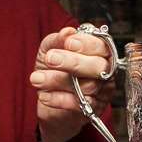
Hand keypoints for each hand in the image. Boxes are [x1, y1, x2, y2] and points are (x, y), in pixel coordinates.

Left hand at [29, 26, 116, 141]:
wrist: (48, 98)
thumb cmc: (53, 70)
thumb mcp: (49, 50)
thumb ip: (57, 40)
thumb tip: (68, 32)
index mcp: (98, 52)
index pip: (101, 45)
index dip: (86, 44)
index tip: (68, 42)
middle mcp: (105, 71)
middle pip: (99, 66)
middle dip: (73, 62)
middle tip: (50, 59)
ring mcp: (102, 91)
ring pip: (88, 86)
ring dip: (57, 81)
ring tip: (36, 78)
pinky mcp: (94, 109)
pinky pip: (80, 104)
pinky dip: (59, 99)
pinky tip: (44, 95)